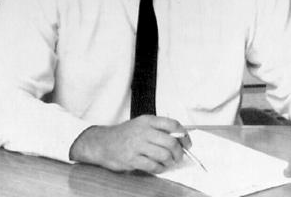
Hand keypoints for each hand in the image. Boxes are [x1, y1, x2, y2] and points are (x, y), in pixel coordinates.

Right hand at [68, 115, 186, 172]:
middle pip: (170, 141)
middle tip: (180, 156)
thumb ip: (158, 129)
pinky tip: (159, 167)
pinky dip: (160, 169)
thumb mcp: (140, 124)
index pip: (172, 124)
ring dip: (170, 161)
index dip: (184, 134)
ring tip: (169, 162)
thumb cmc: (124, 134)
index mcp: (147, 120)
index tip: (187, 142)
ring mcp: (137, 145)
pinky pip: (153, 166)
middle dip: (179, 151)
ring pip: (163, 155)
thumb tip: (179, 137)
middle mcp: (143, 131)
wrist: (102, 143)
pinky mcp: (132, 159)